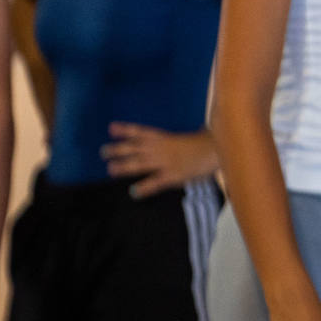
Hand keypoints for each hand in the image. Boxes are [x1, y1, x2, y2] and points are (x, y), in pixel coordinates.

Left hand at [102, 122, 217, 197]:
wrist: (216, 150)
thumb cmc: (200, 145)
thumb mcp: (180, 140)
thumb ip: (165, 142)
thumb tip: (149, 143)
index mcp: (164, 138)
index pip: (141, 132)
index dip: (126, 130)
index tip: (111, 128)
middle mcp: (161, 148)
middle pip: (136, 148)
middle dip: (119, 149)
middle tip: (103, 151)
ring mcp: (166, 162)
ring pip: (141, 164)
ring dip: (125, 166)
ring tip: (111, 168)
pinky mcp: (173, 175)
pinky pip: (156, 182)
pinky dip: (144, 187)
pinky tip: (134, 192)